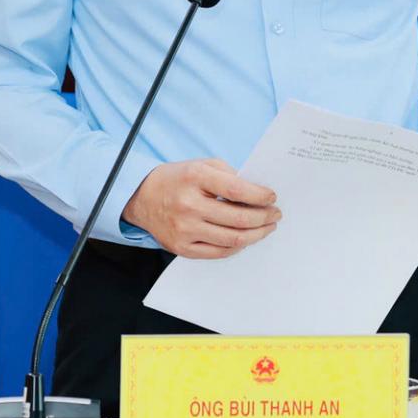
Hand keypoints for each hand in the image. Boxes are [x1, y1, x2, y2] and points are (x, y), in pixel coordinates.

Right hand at [119, 158, 280, 257]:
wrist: (142, 197)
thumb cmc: (178, 179)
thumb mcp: (202, 165)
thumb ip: (229, 175)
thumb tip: (258, 194)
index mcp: (195, 178)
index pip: (236, 190)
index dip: (260, 196)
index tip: (272, 197)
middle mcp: (189, 205)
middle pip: (238, 218)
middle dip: (264, 218)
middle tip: (275, 214)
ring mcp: (184, 229)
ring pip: (233, 239)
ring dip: (257, 234)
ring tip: (267, 227)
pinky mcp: (182, 248)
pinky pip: (219, 252)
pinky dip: (238, 246)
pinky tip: (246, 238)